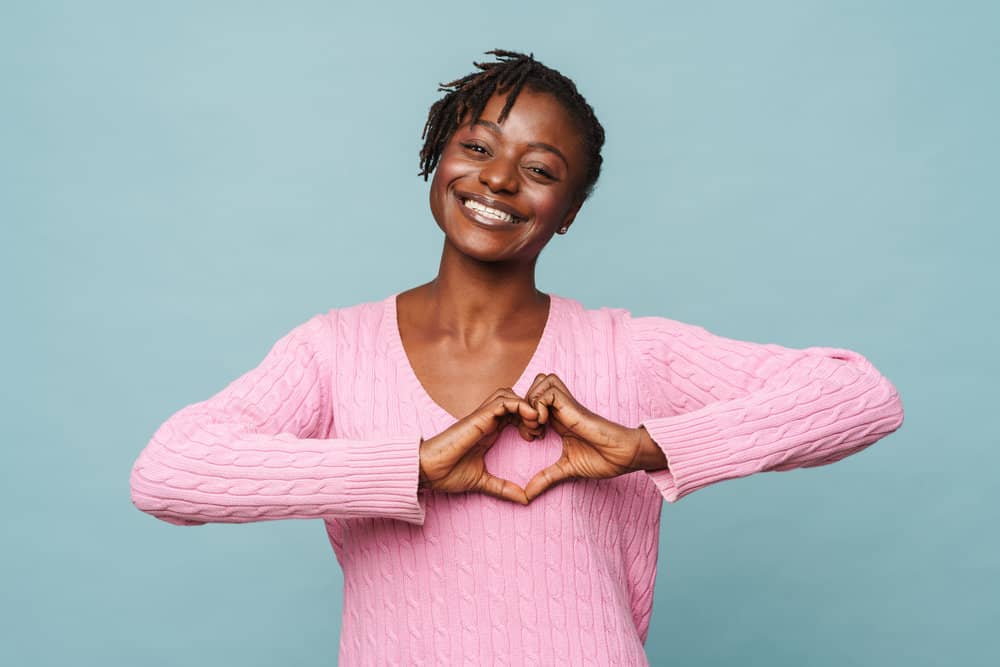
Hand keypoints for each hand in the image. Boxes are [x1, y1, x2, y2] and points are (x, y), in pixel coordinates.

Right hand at [418, 388, 541, 504]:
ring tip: (535, 423)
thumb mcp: (482, 482)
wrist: (428, 471)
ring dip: (526, 405)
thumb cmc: (447, 474)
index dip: (529, 420)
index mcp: (488, 431)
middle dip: (531, 410)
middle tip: (539, 430)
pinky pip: (503, 401)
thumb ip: (503, 488)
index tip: (537, 438)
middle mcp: (485, 420)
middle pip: (513, 400)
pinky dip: (519, 405)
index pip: (513, 414)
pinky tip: (530, 419)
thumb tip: (524, 499)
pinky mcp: (478, 417)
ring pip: (509, 395)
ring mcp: (481, 417)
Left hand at [522, 373, 667, 500]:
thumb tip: (526, 496)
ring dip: (532, 402)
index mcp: (558, 419)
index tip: (531, 438)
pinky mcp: (572, 405)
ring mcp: (567, 404)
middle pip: (535, 384)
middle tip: (531, 429)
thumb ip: (545, 478)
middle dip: (525, 405)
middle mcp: (561, 408)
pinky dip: (539, 405)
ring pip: (540, 381)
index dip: (524, 416)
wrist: (622, 456)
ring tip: (538, 426)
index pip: (533, 400)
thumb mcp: (565, 469)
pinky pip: (547, 392)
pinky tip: (545, 425)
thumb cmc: (601, 459)